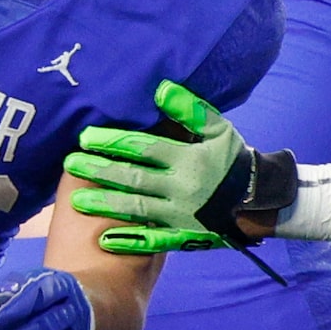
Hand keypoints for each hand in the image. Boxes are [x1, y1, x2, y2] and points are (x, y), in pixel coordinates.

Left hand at [64, 80, 259, 245]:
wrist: (259, 202)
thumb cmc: (235, 161)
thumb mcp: (219, 129)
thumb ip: (190, 110)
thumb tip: (161, 88)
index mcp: (187, 159)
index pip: (144, 148)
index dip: (114, 141)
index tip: (86, 137)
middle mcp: (180, 188)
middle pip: (133, 178)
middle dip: (100, 171)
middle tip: (71, 165)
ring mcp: (180, 215)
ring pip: (137, 208)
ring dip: (106, 204)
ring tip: (77, 200)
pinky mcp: (183, 236)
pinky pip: (153, 241)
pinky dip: (129, 240)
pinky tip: (105, 238)